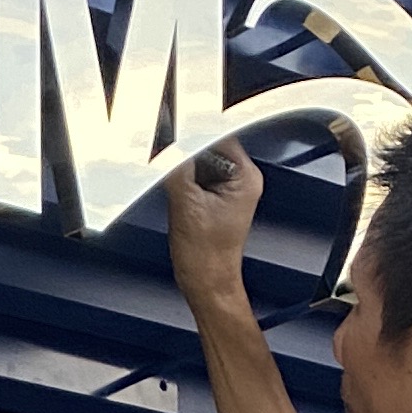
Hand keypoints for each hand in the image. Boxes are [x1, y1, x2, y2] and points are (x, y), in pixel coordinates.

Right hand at [165, 147, 265, 324]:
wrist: (205, 285)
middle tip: (165, 156)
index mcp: (245, 176)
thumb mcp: (185, 203)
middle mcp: (241, 180)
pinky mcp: (212, 200)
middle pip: (207, 145)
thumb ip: (175, 167)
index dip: (192, 131)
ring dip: (180, 165)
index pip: (218, 135)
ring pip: (198, 160)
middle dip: (184, 150)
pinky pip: (194, 176)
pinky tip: (173, 189)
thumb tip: (165, 143)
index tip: (171, 128)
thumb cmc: (206, 257)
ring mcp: (227, 190)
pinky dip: (180, 178)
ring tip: (171, 180)